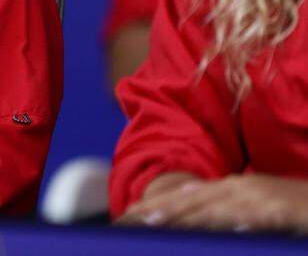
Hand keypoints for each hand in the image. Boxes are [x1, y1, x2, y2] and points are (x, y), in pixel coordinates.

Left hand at [118, 173, 307, 232]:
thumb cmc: (293, 207)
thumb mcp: (252, 204)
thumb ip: (221, 203)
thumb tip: (188, 196)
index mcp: (230, 189)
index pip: (184, 197)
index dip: (154, 206)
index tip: (126, 218)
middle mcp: (241, 189)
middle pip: (193, 201)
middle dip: (159, 210)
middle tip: (131, 221)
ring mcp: (262, 198)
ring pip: (219, 208)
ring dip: (188, 216)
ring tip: (158, 223)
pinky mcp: (284, 210)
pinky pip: (260, 216)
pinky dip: (243, 220)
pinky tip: (231, 228)